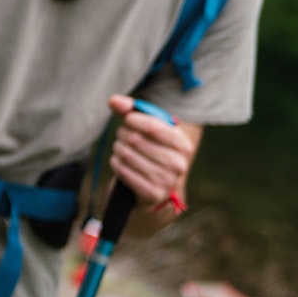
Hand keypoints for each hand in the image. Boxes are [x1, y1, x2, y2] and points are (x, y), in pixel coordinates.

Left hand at [107, 94, 198, 217]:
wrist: (152, 185)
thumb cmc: (149, 148)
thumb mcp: (145, 127)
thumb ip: (129, 109)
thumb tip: (113, 101)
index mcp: (183, 145)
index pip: (153, 127)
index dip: (133, 119)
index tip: (126, 119)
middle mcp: (179, 165)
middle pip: (136, 139)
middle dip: (123, 134)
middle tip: (122, 135)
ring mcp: (166, 182)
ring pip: (127, 154)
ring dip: (118, 148)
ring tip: (120, 148)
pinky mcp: (152, 195)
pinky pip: (123, 171)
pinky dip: (116, 163)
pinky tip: (119, 161)